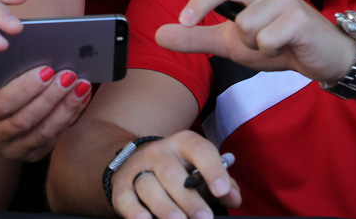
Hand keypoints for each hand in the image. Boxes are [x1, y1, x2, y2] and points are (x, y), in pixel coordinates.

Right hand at [0, 65, 92, 161]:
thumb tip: (29, 43)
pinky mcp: (31, 154)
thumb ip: (2, 63)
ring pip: (43, 131)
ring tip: (81, 85)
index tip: (48, 69)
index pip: (3, 102)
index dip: (26, 87)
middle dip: (51, 96)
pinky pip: (54, 138)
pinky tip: (81, 98)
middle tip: (69, 76)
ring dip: (65, 107)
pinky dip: (70, 117)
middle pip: (25, 118)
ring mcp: (12, 148)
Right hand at [110, 132, 239, 218]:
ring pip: (148, 186)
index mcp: (183, 144)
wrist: (137, 162)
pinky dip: (135, 212)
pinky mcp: (121, 187)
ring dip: (164, 207)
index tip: (222, 190)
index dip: (212, 169)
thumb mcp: (199, 169)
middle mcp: (158, 152)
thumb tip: (234, 197)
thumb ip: (221, 182)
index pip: (199, 150)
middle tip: (204, 218)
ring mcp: (137, 168)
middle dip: (189, 199)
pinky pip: (126, 199)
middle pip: (172, 174)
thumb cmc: (178, 170)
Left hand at [155, 0, 355, 83]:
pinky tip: (284, 48)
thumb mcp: (231, 43)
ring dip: (251, 45)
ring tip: (268, 45)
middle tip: (184, 21)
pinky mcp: (299, 18)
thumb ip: (196, 37)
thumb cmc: (277, 44)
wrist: (322, 58)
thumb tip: (159, 34)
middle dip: (202, 1)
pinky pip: (266, 39)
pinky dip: (268, 52)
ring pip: (245, 24)